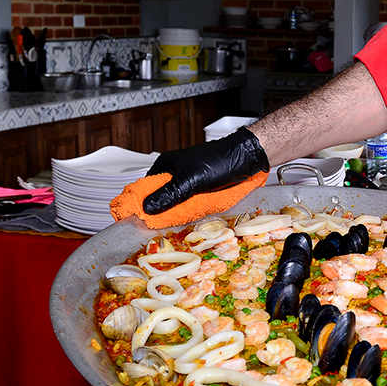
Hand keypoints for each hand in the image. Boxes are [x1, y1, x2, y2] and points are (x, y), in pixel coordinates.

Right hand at [142, 127, 270, 214]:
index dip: (141, 206)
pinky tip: (191, 218)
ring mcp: (188, 182)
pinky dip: (190, 212)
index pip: (144, 189)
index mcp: (165, 166)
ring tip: (177, 224)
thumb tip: (147, 207)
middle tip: (161, 227)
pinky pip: (189, 204)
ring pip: (175, 204)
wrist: (247, 158)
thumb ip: (169, 194)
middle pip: (160, 199)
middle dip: (161, 213)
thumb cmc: (220, 162)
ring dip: (177, 214)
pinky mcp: (200, 189)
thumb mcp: (191, 180)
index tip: (139, 223)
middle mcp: (174, 174)